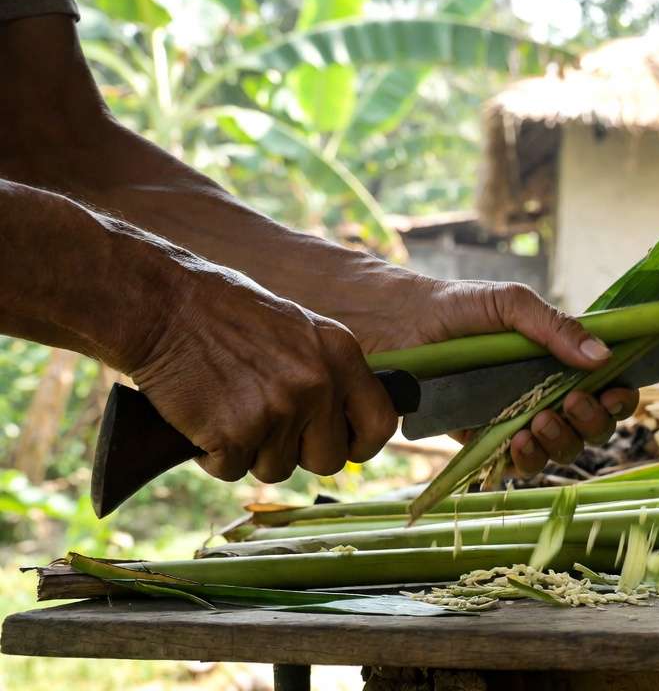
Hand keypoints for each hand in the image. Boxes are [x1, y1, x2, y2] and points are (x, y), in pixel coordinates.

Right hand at [129, 269, 397, 482]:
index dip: (360, 445)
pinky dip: (212, 455)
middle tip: (264, 427)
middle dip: (297, 454)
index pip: (381, 423)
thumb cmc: (221, 313)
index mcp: (341, 353)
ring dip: (249, 452)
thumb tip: (347, 421)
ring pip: (276, 469)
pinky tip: (200, 418)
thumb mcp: (297, 328)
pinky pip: (231, 471)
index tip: (341, 448)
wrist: (161, 304)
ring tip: (225, 408)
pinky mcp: (236, 434)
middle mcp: (319, 383)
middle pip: (328, 460)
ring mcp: (280, 410)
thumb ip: (327, 370)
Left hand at [395, 279, 639, 475]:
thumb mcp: (509, 304)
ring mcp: (517, 419)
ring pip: (562, 450)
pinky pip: (519, 465)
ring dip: (561, 441)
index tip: (612, 393)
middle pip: (593, 427)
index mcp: (560, 360)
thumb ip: (555, 327)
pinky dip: (527, 458)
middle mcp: (546, 393)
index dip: (620, 398)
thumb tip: (603, 355)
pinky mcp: (486, 441)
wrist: (395, 325)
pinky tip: (517, 438)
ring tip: (537, 421)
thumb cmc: (456, 307)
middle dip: (592, 422)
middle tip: (571, 403)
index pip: (609, 387)